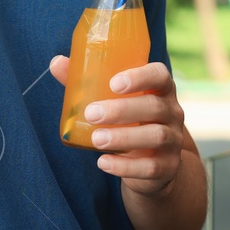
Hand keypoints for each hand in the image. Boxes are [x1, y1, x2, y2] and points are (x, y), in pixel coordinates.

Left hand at [49, 56, 186, 196]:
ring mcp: (172, 141)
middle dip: (123, 110)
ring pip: (156, 136)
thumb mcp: (114, 101)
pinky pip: (151, 167)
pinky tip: (103, 162)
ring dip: (124, 137)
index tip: (114, 83)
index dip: (140, 76)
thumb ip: (88, 82)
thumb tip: (57, 63)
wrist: (154, 162)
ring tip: (96, 139)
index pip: (159, 75)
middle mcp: (172, 112)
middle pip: (155, 106)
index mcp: (160, 90)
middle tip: (92, 113)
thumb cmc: (130, 120)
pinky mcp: (168, 167)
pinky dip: (125, 166)